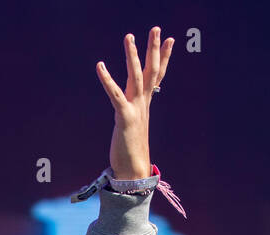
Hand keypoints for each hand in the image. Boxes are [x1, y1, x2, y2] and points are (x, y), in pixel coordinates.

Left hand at [95, 26, 173, 180]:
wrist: (134, 171)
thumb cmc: (131, 153)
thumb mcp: (133, 129)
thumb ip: (132, 117)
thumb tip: (130, 115)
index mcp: (145, 105)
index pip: (157, 76)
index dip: (164, 57)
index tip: (169, 39)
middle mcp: (143, 104)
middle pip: (151, 71)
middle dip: (153, 49)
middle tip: (156, 28)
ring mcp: (135, 110)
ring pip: (136, 77)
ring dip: (133, 56)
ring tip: (129, 36)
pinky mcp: (124, 117)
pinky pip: (115, 94)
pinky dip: (107, 79)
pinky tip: (99, 65)